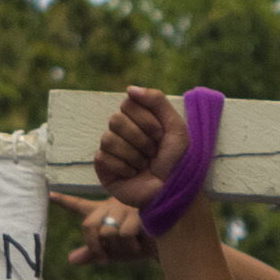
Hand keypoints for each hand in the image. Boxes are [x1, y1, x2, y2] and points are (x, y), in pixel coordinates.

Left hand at [55, 189, 156, 267]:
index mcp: (102, 213)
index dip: (64, 200)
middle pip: (89, 226)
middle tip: (105, 260)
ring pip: (107, 233)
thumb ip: (93, 253)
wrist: (167, 243)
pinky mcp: (138, 212)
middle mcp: (110, 207)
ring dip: (118, 248)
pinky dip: (131, 245)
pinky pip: (124, 233)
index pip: (79, 206)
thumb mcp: (114, 251)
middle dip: (95, 247)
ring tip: (133, 246)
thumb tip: (71, 260)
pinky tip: (143, 242)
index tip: (49, 193)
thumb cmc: (138, 244)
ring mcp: (124, 208)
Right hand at [93, 87, 190, 216]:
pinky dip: (122, 167)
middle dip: (140, 139)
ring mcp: (112, 149)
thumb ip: (157, 101)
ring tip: (144, 165)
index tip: (160, 135)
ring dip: (133, 155)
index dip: (146, 120)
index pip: (128, 104)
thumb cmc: (176, 161)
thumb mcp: (175, 127)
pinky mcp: (104, 168)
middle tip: (152, 152)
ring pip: (108, 139)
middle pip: (116, 120)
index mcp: (138, 120)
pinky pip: (102, 157)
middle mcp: (123, 132)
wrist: (172, 191)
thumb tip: (130, 88)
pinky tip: (132, 174)